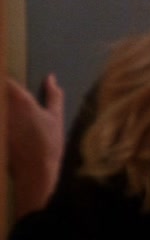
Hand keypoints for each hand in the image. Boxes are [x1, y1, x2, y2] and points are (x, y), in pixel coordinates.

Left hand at [6, 74, 64, 218]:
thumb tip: (51, 78)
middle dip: (1, 91)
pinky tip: (6, 126)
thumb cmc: (49, 143)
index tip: (3, 66)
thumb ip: (53, 96)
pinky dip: (1, 121)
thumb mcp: (55, 118)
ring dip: (1, 106)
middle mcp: (5, 109)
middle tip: (5, 92)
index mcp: (21, 101)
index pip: (4, 80)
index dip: (2, 76)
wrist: (34, 172)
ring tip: (15, 118)